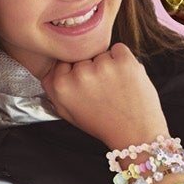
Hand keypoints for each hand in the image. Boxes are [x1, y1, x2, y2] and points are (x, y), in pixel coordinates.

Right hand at [42, 43, 167, 149]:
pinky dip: (122, 60)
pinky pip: (119, 49)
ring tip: (114, 89)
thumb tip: (48, 66)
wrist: (134, 134)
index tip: (85, 85)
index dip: (75, 72)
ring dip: (108, 66)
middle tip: (101, 92)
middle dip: (91, 69)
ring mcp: (103, 66)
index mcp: (62, 86)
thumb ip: (53, 88)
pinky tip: (124, 80)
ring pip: (101, 54)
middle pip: (83, 57)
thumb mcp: (68, 112)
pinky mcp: (124, 62)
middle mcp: (80, 75)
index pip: (63, 62)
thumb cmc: (103, 124)